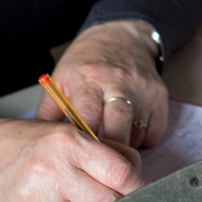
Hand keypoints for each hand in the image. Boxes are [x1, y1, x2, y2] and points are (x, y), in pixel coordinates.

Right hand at [0, 113, 143, 201]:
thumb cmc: (27, 143)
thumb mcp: (67, 131)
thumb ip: (102, 150)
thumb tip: (135, 173)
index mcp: (68, 143)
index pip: (119, 172)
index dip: (137, 184)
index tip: (142, 188)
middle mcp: (53, 172)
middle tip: (117, 199)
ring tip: (83, 200)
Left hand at [35, 20, 168, 149]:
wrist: (120, 36)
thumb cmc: (86, 62)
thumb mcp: (60, 80)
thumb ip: (48, 114)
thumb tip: (41, 148)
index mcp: (87, 79)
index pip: (88, 118)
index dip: (84, 144)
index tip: (79, 160)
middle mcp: (117, 83)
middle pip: (118, 128)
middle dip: (108, 154)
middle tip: (97, 165)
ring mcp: (142, 89)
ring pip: (137, 135)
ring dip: (123, 148)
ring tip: (109, 144)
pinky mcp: (160, 95)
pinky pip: (155, 133)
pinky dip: (143, 141)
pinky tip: (129, 133)